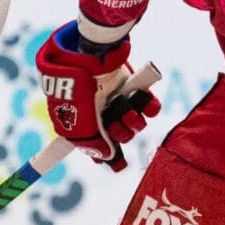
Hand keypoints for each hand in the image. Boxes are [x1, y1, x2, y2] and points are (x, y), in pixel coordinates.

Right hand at [34, 21, 159, 169]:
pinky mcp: (133, 88)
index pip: (99, 146)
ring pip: (136, 124)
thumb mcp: (77, 128)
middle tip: (114, 125)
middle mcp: (102, 113)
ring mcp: (118, 100)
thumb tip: (108, 157)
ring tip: (125, 111)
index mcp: (84, 123)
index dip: (109, 156)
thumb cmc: (75, 95)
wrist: (84, 60)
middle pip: (121, 137)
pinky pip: (150, 106)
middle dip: (121, 134)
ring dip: (133, 122)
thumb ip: (93, 147)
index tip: (118, 164)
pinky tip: (143, 104)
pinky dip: (149, 107)